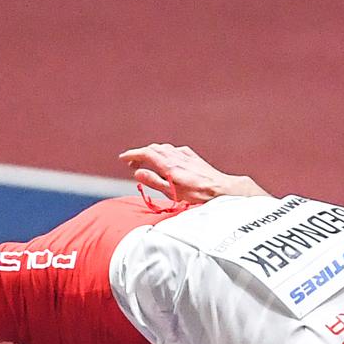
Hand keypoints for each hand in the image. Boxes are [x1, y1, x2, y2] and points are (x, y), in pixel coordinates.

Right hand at [120, 144, 264, 203]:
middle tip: (132, 163)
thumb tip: (138, 173)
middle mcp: (176, 156)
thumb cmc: (197, 195)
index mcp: (169, 165)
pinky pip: (174, 150)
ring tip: (146, 162)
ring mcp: (185, 155)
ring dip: (151, 152)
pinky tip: (166, 159)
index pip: (146, 153)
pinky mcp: (192, 157)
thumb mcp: (172, 192)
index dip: (132, 154)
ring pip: (163, 148)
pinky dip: (164, 152)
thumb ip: (154, 181)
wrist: (220, 189)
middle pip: (153, 149)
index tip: (123, 158)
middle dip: (140, 154)